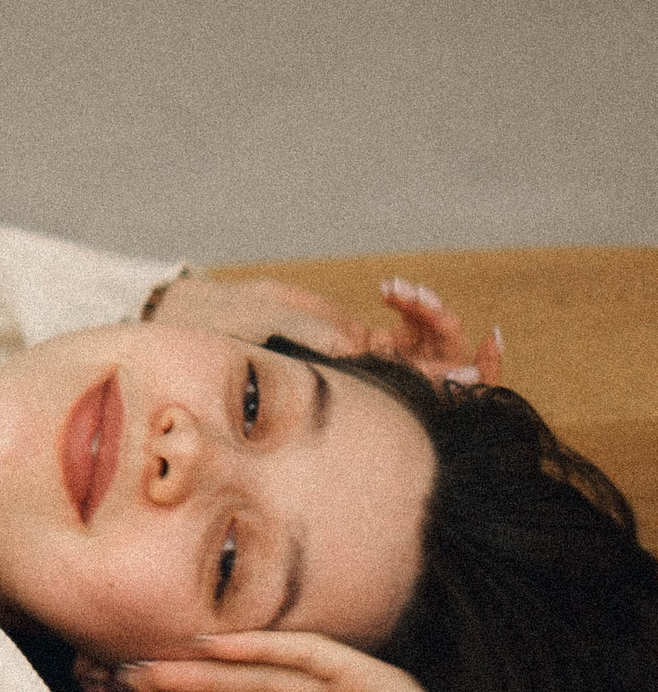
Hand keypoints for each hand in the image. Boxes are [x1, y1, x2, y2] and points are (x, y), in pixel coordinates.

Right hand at [146, 274, 501, 386]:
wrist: (210, 322)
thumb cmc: (244, 342)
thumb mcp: (308, 348)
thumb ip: (369, 357)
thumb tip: (445, 375)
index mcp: (370, 402)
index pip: (438, 399)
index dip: (472, 380)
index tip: (481, 353)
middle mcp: (377, 386)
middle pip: (447, 371)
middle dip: (454, 337)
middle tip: (433, 305)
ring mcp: (372, 361)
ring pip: (430, 346)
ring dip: (431, 313)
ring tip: (402, 291)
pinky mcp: (361, 337)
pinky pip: (408, 329)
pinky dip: (413, 305)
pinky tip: (391, 288)